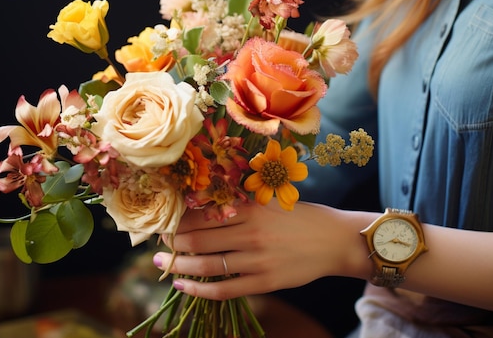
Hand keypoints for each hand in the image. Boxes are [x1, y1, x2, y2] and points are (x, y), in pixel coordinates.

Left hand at [153, 199, 370, 299]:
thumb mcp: (270, 202)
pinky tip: (183, 287)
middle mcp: (251, 232)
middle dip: (172, 242)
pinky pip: (223, 289)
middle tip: (158, 243)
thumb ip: (239, 205)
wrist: (335, 240)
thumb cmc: (300, 217)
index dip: (178, 219)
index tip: (165, 222)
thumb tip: (200, 208)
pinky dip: (198, 290)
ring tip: (162, 264)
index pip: (202, 213)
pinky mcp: (265, 281)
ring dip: (178, 265)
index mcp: (251, 207)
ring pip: (206, 264)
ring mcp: (257, 259)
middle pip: (197, 238)